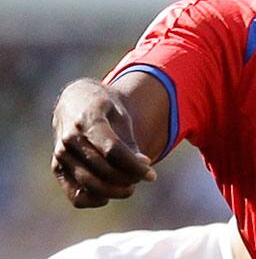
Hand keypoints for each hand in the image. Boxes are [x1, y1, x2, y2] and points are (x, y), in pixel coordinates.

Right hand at [51, 79, 156, 207]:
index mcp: (88, 120)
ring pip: (89, 184)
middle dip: (128, 178)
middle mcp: (70, 140)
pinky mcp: (57, 168)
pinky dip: (94, 200)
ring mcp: (60, 155)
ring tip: (131, 186)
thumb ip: (128, 140)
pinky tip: (109, 195)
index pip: (113, 151)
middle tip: (144, 177)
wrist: (75, 101)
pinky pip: (75, 195)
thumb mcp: (121, 115)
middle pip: (103, 169)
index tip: (151, 174)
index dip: (134, 166)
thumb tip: (142, 164)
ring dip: (114, 191)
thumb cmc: (104, 107)